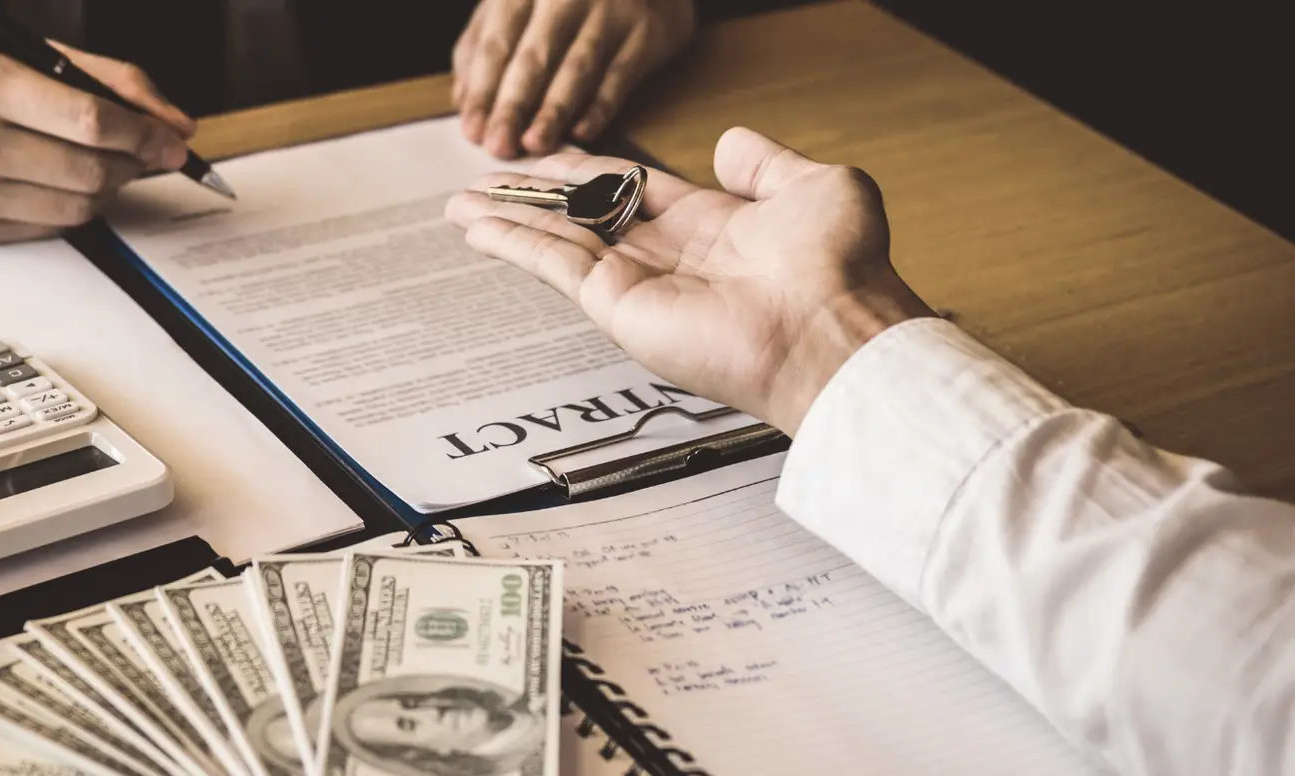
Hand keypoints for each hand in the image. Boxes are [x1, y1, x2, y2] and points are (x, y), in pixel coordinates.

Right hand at [0, 41, 195, 244]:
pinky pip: (48, 228)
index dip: (145, 134)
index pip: (89, 120)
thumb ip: (104, 79)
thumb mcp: (18, 53)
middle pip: (89, 170)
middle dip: (132, 164)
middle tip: (143, 153)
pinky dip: (70, 208)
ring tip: (101, 165)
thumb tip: (173, 123)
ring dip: (107, 189)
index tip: (173, 141)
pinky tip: (59, 183)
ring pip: (76, 207)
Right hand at [445, 128, 936, 434]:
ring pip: (557, 237)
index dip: (587, 169)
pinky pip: (555, 265)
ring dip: (508, 218)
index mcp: (710, 224)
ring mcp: (639, 283)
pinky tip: (478, 227)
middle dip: (534, 195)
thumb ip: (767, 162)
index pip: (631, 188)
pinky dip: (513, 243)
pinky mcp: (619, 306)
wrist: (835, 330)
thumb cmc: (842, 269)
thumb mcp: (817, 186)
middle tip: (490, 179)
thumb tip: (732, 140)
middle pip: (582, 213)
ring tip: (461, 203)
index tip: (550, 156)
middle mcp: (668, 255)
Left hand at [452, 0, 693, 158]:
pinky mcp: (642, 33)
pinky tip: (583, 133)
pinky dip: (600, 106)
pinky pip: (619, 75)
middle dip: (513, 107)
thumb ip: (483, 45)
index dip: (483, 90)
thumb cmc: (563, 0)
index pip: (497, 44)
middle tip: (498, 146)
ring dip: (554, 110)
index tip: (472, 131)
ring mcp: (607, 12)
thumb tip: (463, 100)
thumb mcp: (516, 7)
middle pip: (534, 58)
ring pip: (576, 68)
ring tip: (535, 144)